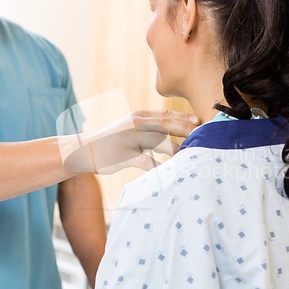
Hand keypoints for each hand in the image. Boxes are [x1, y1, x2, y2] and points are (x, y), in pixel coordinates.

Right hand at [59, 110, 198, 173]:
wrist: (83, 150)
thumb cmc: (110, 141)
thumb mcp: (129, 128)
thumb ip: (147, 127)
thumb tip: (170, 131)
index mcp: (138, 116)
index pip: (166, 114)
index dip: (184, 118)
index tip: (201, 121)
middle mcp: (136, 124)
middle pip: (167, 125)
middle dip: (187, 130)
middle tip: (204, 135)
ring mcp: (130, 139)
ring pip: (160, 142)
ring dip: (177, 149)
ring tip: (191, 155)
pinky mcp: (125, 155)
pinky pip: (147, 162)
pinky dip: (160, 168)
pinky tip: (170, 173)